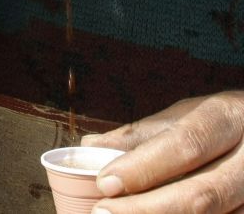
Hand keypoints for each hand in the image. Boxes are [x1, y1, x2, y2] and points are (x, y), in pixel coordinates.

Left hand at [80, 90, 243, 212]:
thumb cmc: (221, 124)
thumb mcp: (185, 115)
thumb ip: (141, 135)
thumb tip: (90, 147)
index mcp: (228, 117)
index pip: (185, 144)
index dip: (144, 167)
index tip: (105, 182)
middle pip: (202, 193)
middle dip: (147, 208)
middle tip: (103, 213)